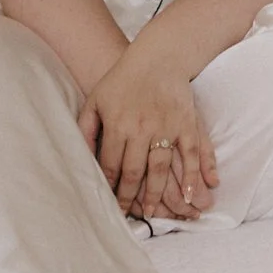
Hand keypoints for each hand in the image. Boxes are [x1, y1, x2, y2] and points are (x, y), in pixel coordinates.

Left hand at [77, 47, 216, 219]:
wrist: (158, 57)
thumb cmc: (123, 80)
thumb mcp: (96, 100)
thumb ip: (85, 129)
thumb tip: (78, 156)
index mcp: (117, 124)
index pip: (111, 165)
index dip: (109, 188)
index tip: (108, 206)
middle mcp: (141, 128)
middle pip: (134, 172)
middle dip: (130, 197)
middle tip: (129, 215)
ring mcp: (166, 126)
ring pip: (161, 168)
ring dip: (158, 194)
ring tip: (155, 213)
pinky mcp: (186, 123)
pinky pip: (192, 154)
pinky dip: (193, 175)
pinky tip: (190, 194)